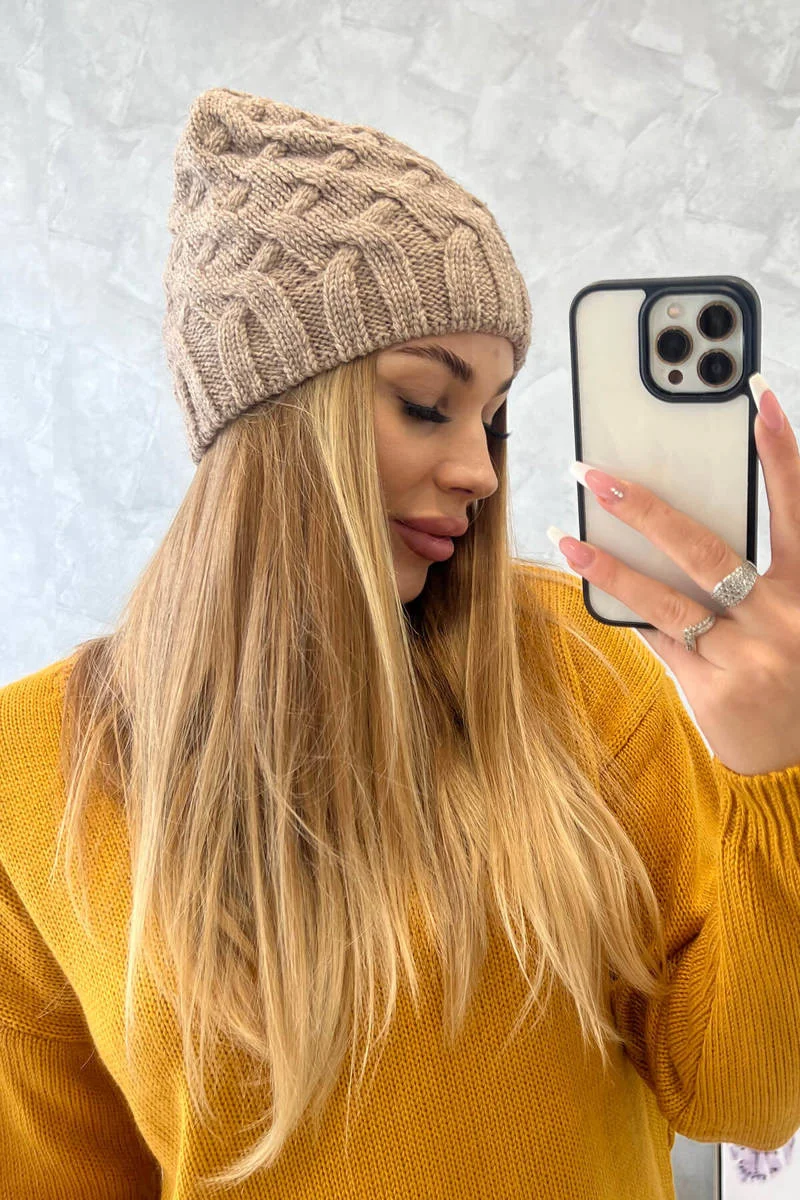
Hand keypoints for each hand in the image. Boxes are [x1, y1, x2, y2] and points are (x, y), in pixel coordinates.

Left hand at [556, 375, 799, 776]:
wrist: (796, 763)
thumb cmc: (793, 671)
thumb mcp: (793, 614)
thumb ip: (763, 572)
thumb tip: (683, 517)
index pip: (793, 508)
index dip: (780, 453)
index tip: (758, 396)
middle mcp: (779, 617)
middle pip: (704, 549)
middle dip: (646, 507)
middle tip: (597, 473)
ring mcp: (742, 655)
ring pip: (664, 598)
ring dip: (609, 563)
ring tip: (566, 533)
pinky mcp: (709, 687)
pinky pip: (656, 637)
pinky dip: (624, 606)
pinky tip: (587, 575)